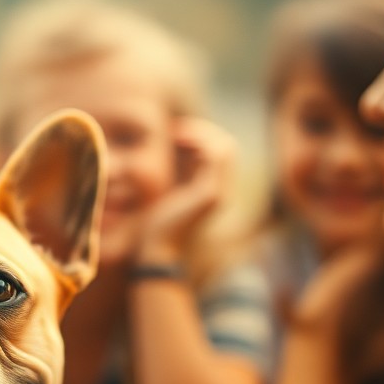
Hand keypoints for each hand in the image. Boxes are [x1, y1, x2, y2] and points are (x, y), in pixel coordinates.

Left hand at [136, 117, 235, 263]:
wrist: (157, 253)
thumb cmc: (155, 229)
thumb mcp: (166, 196)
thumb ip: (175, 178)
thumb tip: (171, 157)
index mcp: (212, 191)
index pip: (221, 153)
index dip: (202, 137)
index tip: (176, 133)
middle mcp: (221, 191)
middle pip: (228, 146)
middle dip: (203, 132)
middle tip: (176, 130)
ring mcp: (219, 193)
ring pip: (226, 148)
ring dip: (202, 134)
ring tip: (177, 134)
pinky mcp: (211, 194)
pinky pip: (216, 157)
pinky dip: (199, 143)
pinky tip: (178, 142)